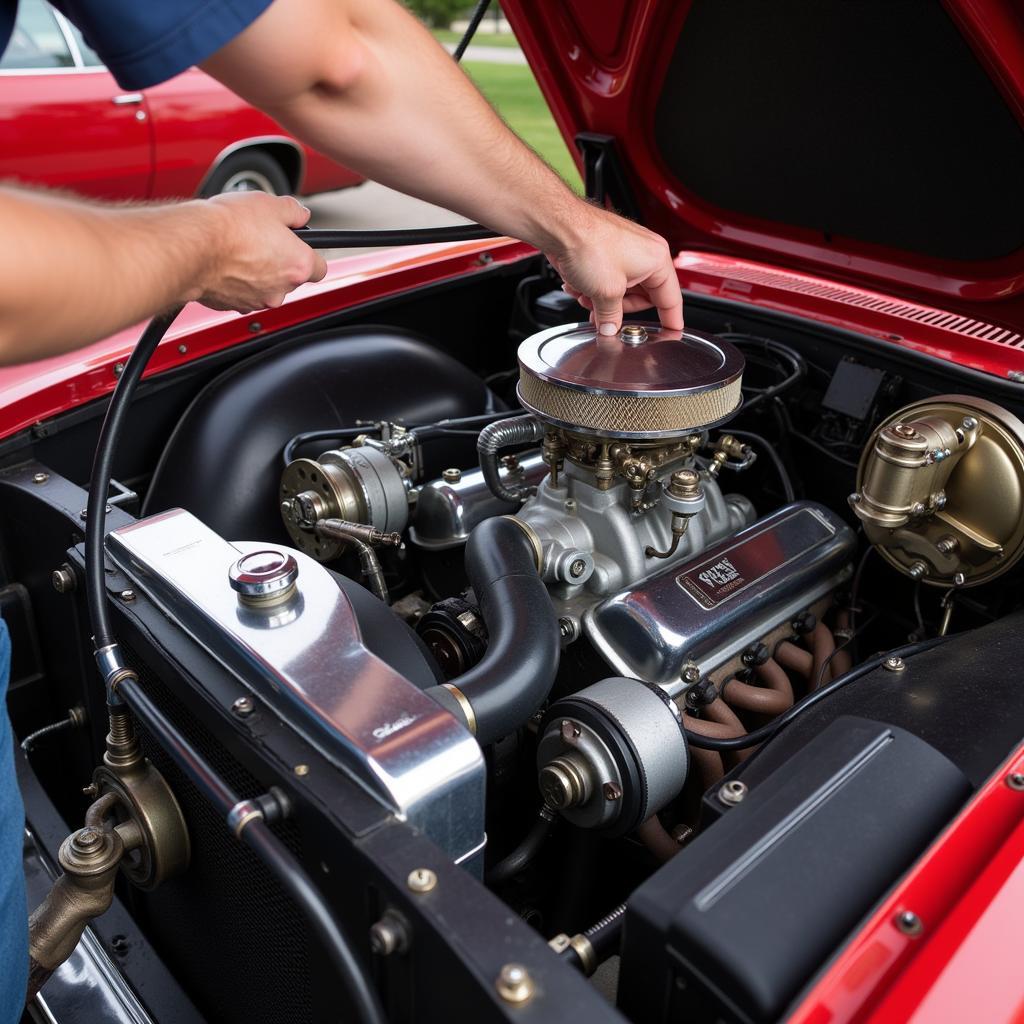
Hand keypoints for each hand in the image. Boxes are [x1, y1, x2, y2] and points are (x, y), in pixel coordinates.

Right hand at [197, 193, 327, 311]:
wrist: (193, 245)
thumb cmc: (230, 226)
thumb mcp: (269, 204)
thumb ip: (293, 211)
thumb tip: (300, 214)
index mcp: (298, 266)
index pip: (320, 268)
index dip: (310, 254)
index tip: (300, 246)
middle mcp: (281, 290)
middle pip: (290, 278)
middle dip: (279, 261)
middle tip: (261, 239)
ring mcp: (257, 300)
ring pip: (265, 287)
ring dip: (257, 271)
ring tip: (239, 249)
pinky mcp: (234, 305)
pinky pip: (241, 292)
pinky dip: (236, 281)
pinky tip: (225, 262)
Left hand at [546, 205, 682, 335]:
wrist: (559, 225)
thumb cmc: (587, 243)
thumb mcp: (606, 291)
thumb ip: (612, 316)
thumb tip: (612, 328)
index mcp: (656, 260)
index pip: (670, 299)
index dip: (671, 319)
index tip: (673, 332)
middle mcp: (644, 253)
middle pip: (640, 297)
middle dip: (617, 309)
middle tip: (604, 316)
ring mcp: (625, 251)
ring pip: (619, 290)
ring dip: (600, 299)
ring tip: (585, 297)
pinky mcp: (607, 250)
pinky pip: (606, 279)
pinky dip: (591, 287)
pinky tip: (577, 286)